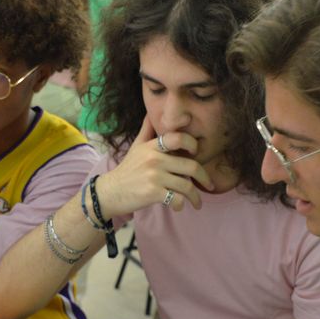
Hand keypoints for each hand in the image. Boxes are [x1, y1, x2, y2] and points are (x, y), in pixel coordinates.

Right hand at [95, 117, 212, 218]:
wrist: (110, 192)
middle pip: (191, 166)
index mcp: (152, 146)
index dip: (192, 144)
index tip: (196, 153)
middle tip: (209, 184)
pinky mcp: (153, 193)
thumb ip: (147, 130)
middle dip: (204, 177)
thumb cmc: (127, 169)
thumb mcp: (136, 146)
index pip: (178, 138)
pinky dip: (181, 205)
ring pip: (186, 186)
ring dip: (195, 197)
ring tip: (197, 203)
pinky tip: (180, 206)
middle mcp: (154, 159)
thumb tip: (152, 111)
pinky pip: (177, 199)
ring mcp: (154, 177)